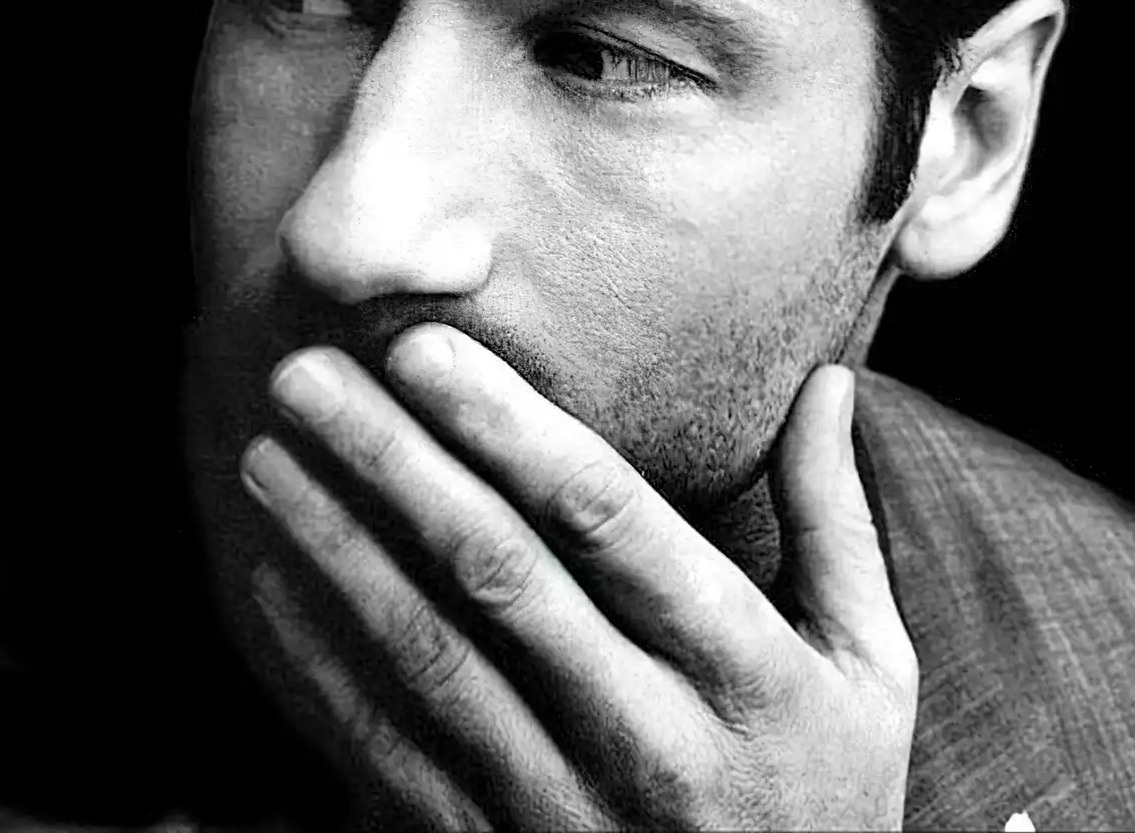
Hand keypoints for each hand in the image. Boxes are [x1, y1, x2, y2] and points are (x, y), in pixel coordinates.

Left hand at [239, 325, 917, 829]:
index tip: (421, 348)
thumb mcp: (866, 670)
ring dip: (336, 546)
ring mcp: (568, 808)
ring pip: (428, 654)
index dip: (507, 427)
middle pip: (499, 572)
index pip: (609, 520)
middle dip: (391, 460)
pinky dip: (325, 662)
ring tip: (268, 456)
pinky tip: (272, 579)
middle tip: (304, 373)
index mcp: (748, 674)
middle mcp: (654, 742)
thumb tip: (830, 378)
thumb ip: (836, 523)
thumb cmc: (826, 792)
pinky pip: (392, 750)